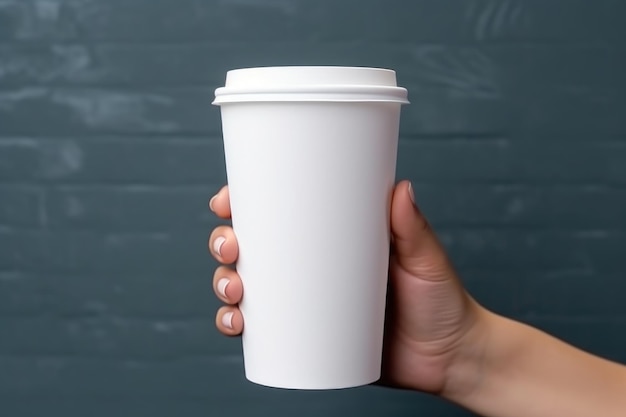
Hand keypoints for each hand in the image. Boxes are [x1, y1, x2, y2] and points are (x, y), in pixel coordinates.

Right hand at [208, 181, 489, 395]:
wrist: (451, 358)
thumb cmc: (441, 301)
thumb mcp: (426, 260)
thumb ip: (414, 227)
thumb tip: (401, 187)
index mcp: (333, 237)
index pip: (279, 212)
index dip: (243, 204)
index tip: (227, 200)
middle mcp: (312, 266)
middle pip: (251, 247)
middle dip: (224, 243)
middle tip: (231, 249)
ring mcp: (307, 302)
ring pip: (247, 287)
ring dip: (224, 285)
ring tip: (233, 293)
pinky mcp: (309, 337)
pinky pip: (262, 331)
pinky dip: (238, 326)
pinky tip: (235, 325)